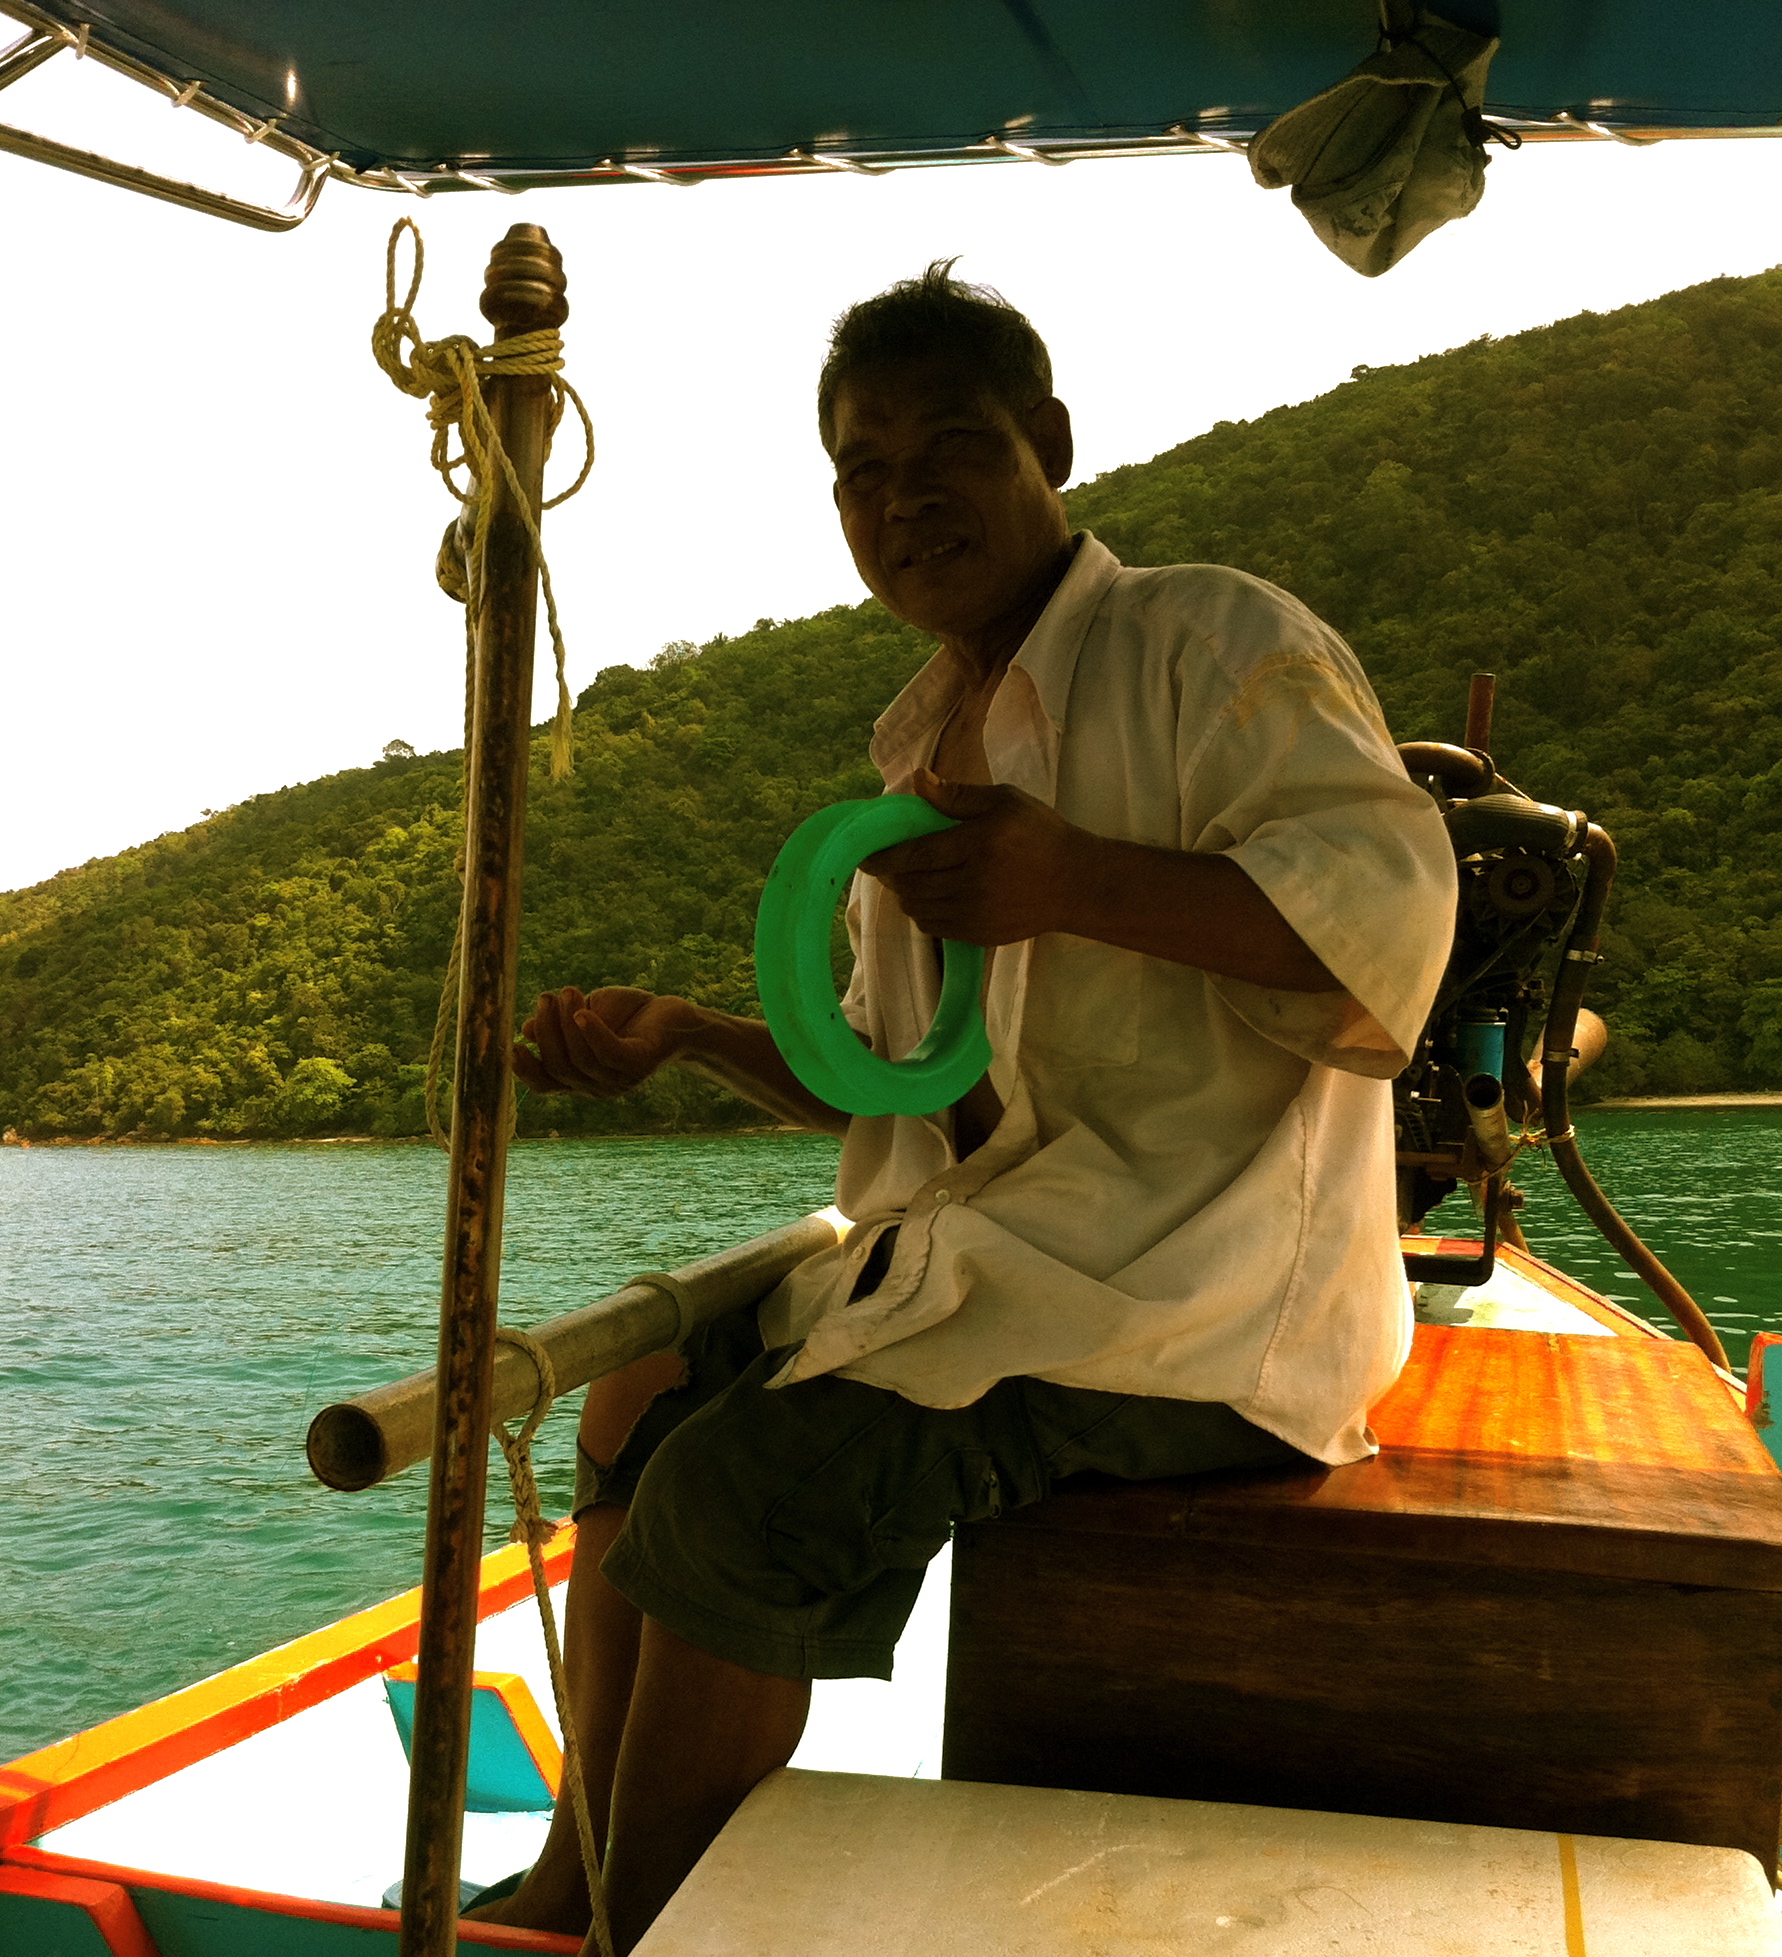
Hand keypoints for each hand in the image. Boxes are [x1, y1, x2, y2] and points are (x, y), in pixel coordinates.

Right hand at [512, 986, 706, 1098]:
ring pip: (581, 1059)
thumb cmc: (630, 1016)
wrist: (678, 1017)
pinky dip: (593, 1033)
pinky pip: (610, 1053)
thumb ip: (560, 1023)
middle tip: (546, 997)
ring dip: (567, 1024)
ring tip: (567, 992)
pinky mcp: (640, 1065)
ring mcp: (620, 1080)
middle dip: (547, 1031)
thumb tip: (524, 1029)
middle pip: (560, 1068)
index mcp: (581, 1078)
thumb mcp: (587, 1014)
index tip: (512, 1042)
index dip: (525, 1069)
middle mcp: (598, 1086)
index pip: (546, 1084)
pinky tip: (583, 1011)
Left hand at [860, 769, 1089, 944]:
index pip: (915, 854)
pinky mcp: (979, 936)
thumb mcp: (1004, 801)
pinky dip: (922, 913)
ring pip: (918, 909)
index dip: (883, 856)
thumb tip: (917, 780)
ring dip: (905, 894)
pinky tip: (930, 897)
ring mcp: (976, 915)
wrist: (1077, 884)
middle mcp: (974, 884)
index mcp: (979, 845)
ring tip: (907, 879)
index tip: (863, 854)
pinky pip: (933, 928)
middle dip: (891, 875)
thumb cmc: (1040, 834)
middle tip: (885, 863)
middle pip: (911, 885)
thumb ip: (957, 795)